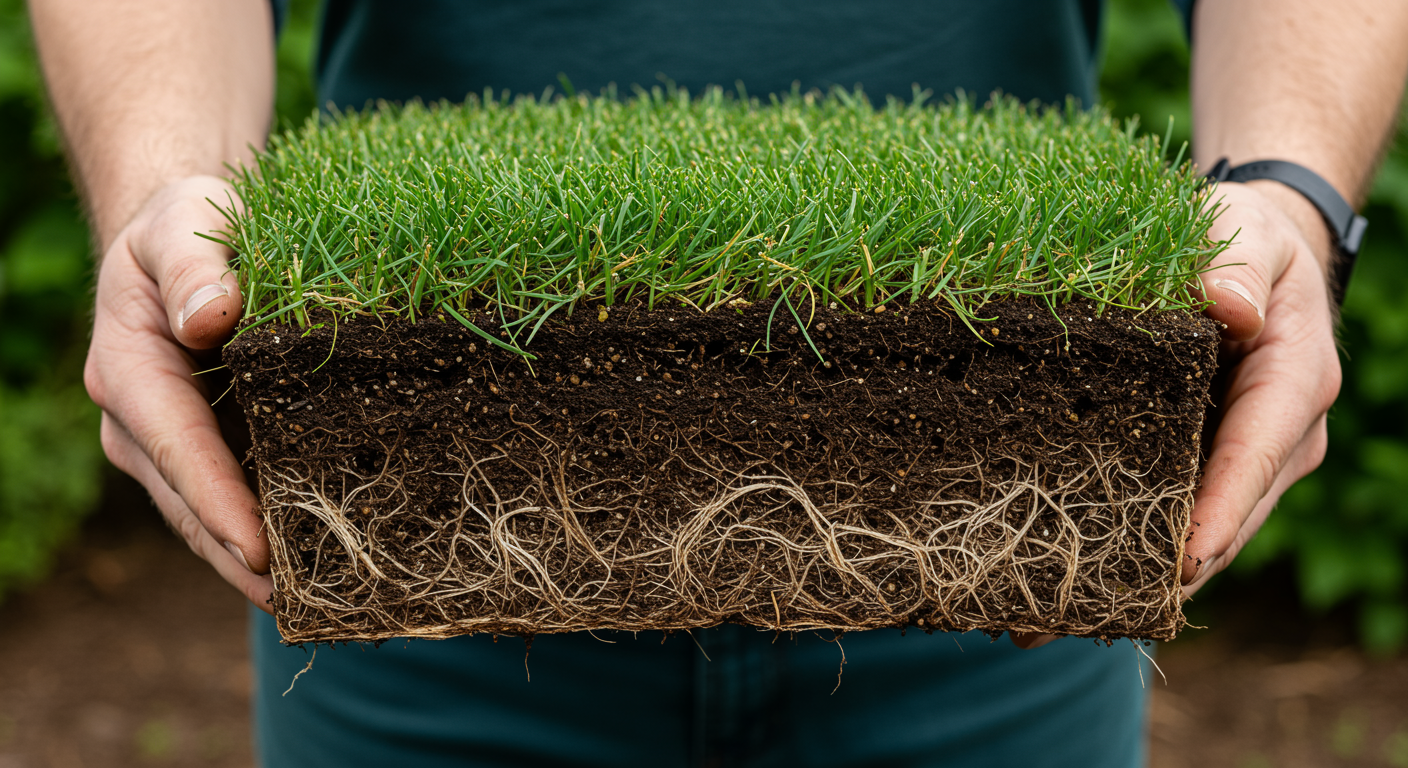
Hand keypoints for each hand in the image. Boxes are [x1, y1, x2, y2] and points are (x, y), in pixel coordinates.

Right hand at [84, 175, 273, 610]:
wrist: (181, 236)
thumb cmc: (185, 224)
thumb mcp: (186, 223)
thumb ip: (195, 268)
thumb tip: (213, 317)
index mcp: (130, 371)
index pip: (179, 448)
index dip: (219, 503)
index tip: (259, 550)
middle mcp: (139, 423)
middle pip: (191, 505)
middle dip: (241, 558)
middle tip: (304, 605)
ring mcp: (168, 445)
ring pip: (207, 517)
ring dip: (253, 564)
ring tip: (317, 606)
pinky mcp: (203, 450)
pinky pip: (229, 502)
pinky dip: (265, 536)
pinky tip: (316, 567)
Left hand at [1012, 181, 1340, 649]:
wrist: (1253, 255)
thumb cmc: (1248, 237)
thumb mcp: (1246, 231)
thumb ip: (1237, 264)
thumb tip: (1229, 306)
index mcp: (1293, 385)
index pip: (1253, 460)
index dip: (1217, 514)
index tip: (1179, 564)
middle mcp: (1274, 441)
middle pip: (1221, 523)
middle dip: (1158, 575)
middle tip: (1066, 615)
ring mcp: (1240, 463)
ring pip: (1191, 537)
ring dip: (1127, 581)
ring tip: (1036, 623)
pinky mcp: (1203, 468)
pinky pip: (1169, 518)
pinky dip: (1120, 553)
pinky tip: (1050, 588)